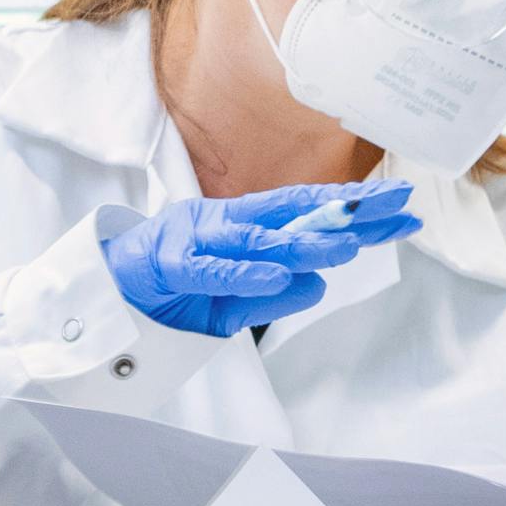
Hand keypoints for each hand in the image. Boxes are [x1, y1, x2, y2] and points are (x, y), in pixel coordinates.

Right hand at [100, 182, 419, 336]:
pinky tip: (279, 272)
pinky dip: (245, 271)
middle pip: (296, 211)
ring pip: (259, 236)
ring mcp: (197, 237)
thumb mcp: (230, 300)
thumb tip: (317, 286)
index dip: (356, 207)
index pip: (308, 210)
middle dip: (350, 210)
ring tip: (351, 244)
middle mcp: (225, 219)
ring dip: (306, 241)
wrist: (101, 293)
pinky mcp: (170, 264)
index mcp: (242, 222)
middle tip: (400, 208)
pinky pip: (213, 268)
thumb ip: (271, 293)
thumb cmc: (167, 291)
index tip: (403, 206)